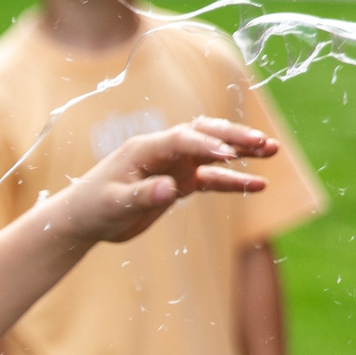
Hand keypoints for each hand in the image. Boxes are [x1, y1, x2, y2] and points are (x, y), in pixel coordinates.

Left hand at [62, 116, 274, 246]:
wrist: (83, 219)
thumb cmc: (93, 207)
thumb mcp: (115, 203)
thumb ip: (143, 195)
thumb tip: (171, 189)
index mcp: (145, 148)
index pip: (182, 139)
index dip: (206, 144)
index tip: (228, 154)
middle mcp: (163, 151)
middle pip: (204, 135)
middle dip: (234, 137)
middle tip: (263, 143)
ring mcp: (173, 166)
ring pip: (213, 153)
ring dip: (241, 152)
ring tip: (272, 152)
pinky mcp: (178, 183)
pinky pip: (211, 179)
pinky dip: (233, 180)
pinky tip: (258, 185)